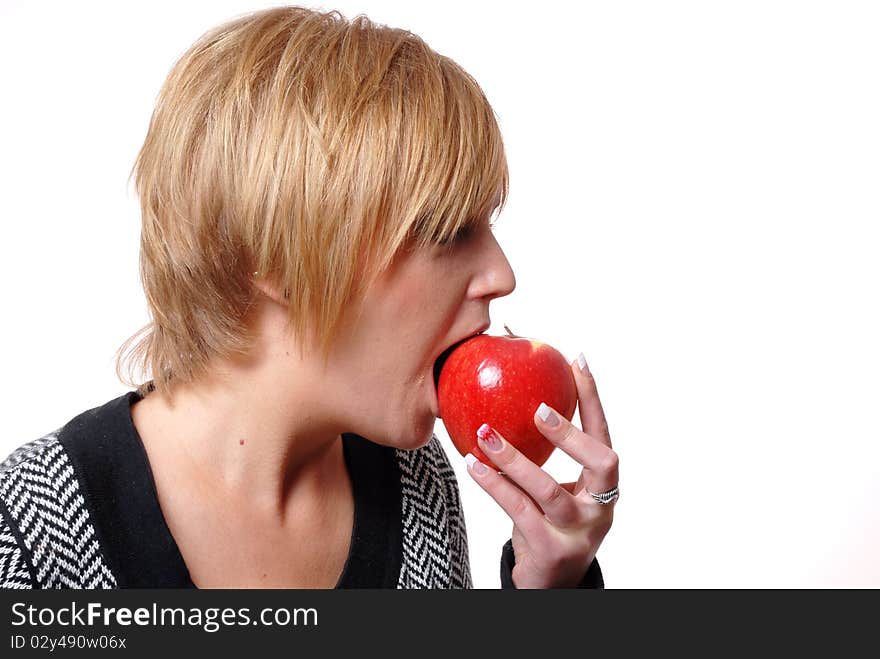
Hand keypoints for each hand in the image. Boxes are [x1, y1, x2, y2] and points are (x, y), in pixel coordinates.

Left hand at [465, 354, 617, 587]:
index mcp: (603, 485)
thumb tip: (508, 392)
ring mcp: (579, 532)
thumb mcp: (552, 488)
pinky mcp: (552, 551)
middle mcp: (601, 507)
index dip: (593, 398)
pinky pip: (520, 511)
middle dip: (570, 432)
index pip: (604, 434)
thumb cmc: (547, 523)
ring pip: (548, 490)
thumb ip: (541, 454)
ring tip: (485, 434)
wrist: (550, 585)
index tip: (578, 360)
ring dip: (514, 459)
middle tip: (538, 409)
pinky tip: (474, 465)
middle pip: (600, 463)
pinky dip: (495, 485)